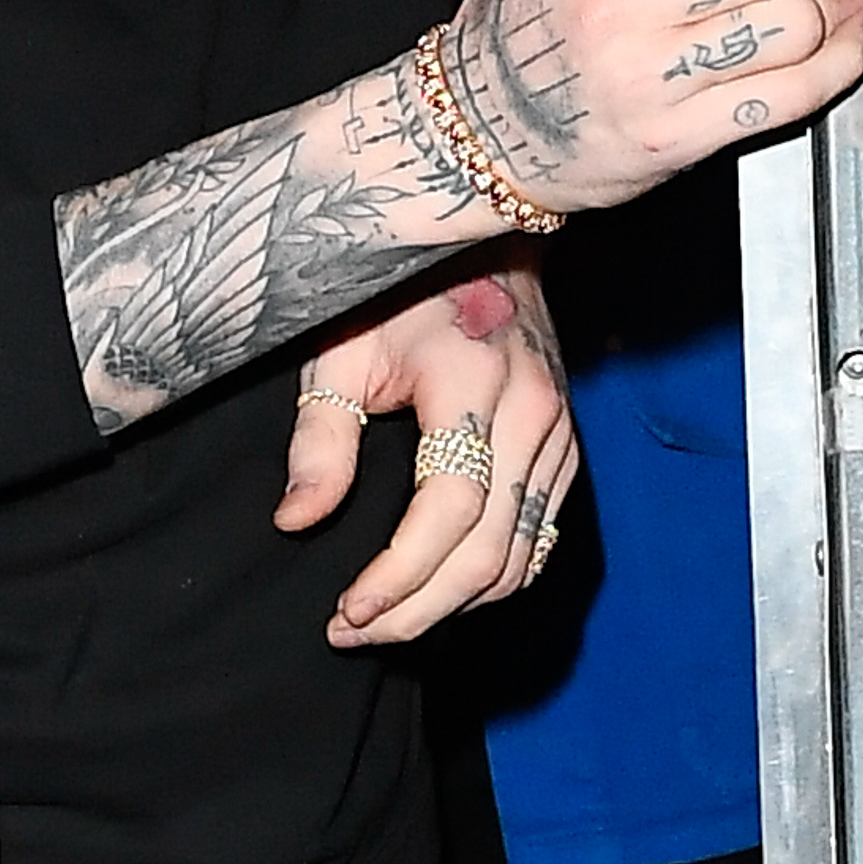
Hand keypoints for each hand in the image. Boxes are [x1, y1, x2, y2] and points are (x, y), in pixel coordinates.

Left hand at [276, 262, 576, 643]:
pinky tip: (444, 590)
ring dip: (457, 605)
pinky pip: (542, 535)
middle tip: (355, 632)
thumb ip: (321, 435)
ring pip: (523, 556)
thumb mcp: (343, 345)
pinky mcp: (565, 443)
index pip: (448, 512)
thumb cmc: (397, 285)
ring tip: (390, 621)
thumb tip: (297, 521)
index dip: (399, 576)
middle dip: (420, 609)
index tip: (347, 610)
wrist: (481, 232)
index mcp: (473, 382)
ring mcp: (558, 431)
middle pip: (489, 552)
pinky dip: (496, 578)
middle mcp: (531, 413)